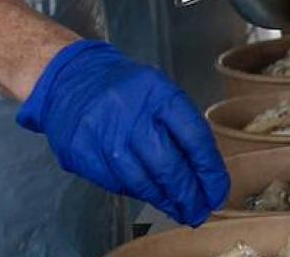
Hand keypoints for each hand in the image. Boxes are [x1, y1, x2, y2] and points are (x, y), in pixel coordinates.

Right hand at [16, 40, 227, 225]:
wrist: (72, 78)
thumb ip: (180, 126)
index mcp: (158, 93)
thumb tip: (203, 170)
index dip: (209, 169)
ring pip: (140, 180)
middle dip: (188, 194)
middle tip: (200, 210)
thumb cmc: (126, 88)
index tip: (217, 189)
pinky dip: (137, 193)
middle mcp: (130, 114)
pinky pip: (115, 182)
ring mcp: (102, 136)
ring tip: (181, 211)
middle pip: (167, 165)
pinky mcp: (80, 154)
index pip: (193, 136)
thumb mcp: (159, 92)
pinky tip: (151, 197)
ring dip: (164, 200)